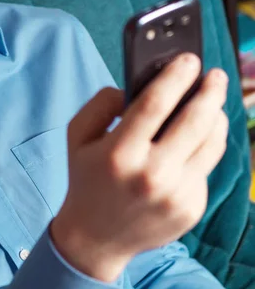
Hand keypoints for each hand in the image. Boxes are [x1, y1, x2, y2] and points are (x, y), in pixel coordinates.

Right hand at [49, 53, 228, 282]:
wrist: (96, 237)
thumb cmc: (86, 177)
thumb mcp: (77, 135)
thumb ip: (101, 104)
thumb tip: (134, 88)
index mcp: (119, 153)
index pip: (156, 104)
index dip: (176, 76)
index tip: (189, 58)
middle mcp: (152, 175)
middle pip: (194, 121)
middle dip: (209, 91)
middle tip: (215, 74)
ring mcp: (177, 194)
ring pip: (211, 143)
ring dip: (217, 115)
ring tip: (213, 101)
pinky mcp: (192, 207)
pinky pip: (206, 166)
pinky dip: (205, 145)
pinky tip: (196, 136)